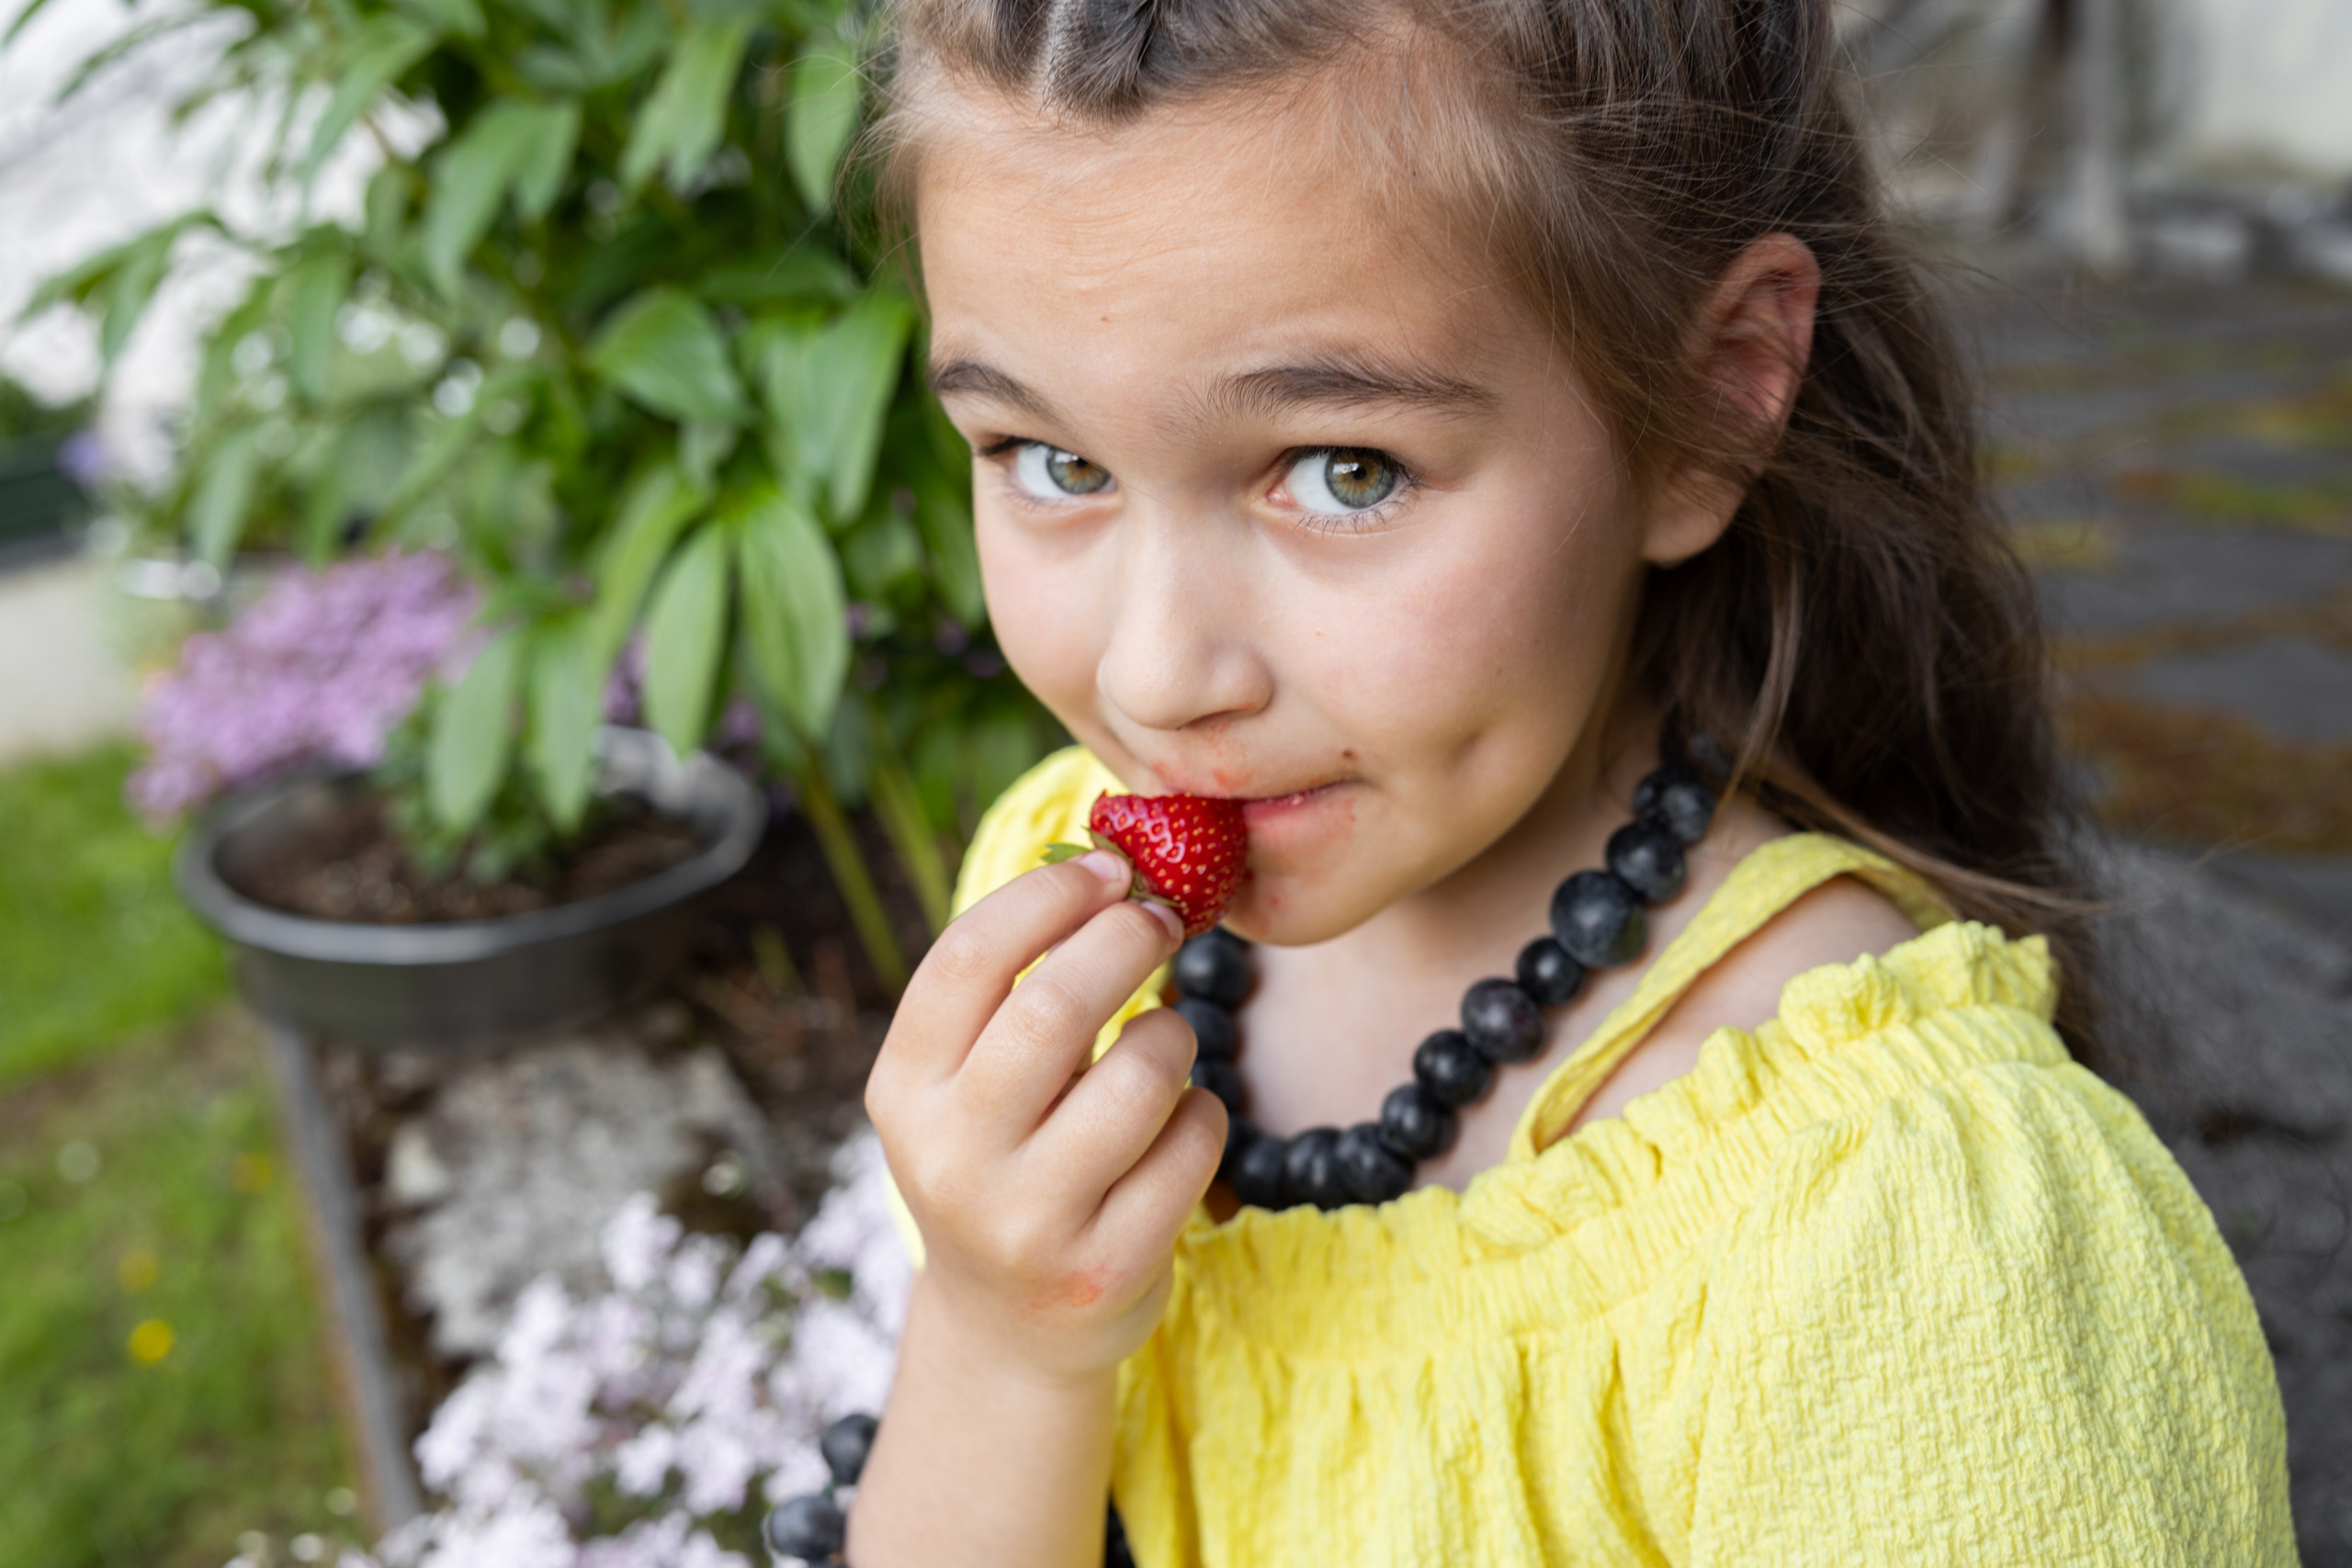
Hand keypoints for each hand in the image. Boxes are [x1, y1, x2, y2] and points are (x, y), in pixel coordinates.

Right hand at [866, 849, 1228, 1381]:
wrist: (1010, 1327)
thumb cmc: (1003, 1158)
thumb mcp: (965, 1083)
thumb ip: (1008, 990)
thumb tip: (1105, 861)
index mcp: (902, 1090)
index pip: (967, 959)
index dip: (1047, 897)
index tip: (1109, 869)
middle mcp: (949, 1158)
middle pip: (1053, 1006)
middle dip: (1126, 940)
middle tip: (1161, 920)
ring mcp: (1025, 1222)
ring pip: (1140, 1076)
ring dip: (1173, 1035)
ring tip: (1163, 1040)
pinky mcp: (1104, 1269)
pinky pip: (1192, 1146)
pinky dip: (1202, 1113)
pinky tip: (1178, 1121)